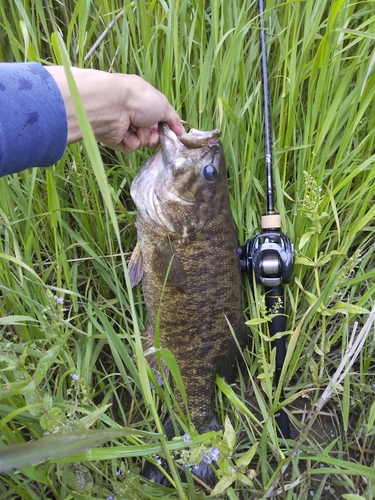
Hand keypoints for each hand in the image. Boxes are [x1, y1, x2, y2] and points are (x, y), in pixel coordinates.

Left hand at [45, 67, 183, 152]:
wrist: (113, 106)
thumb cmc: (139, 99)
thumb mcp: (163, 105)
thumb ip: (173, 119)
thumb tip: (181, 132)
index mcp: (143, 102)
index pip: (158, 119)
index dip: (166, 127)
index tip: (173, 133)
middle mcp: (133, 114)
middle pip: (152, 133)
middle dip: (156, 136)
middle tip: (154, 133)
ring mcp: (124, 127)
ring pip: (143, 141)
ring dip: (144, 137)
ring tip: (137, 127)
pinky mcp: (116, 139)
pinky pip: (131, 146)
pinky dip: (132, 141)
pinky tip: (126, 132)